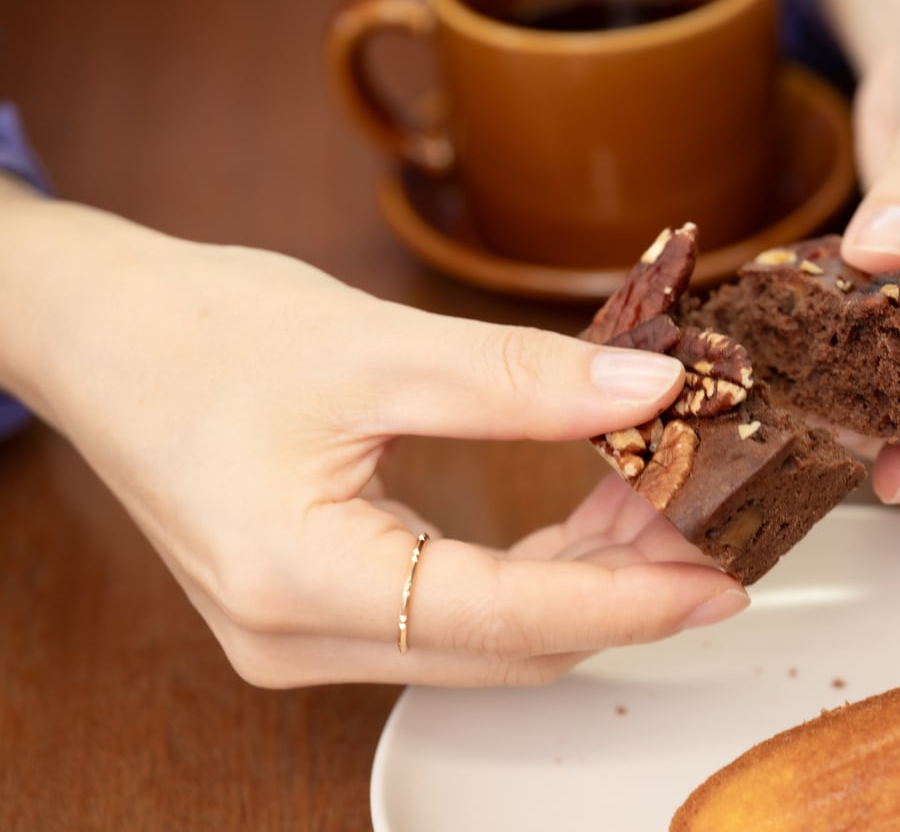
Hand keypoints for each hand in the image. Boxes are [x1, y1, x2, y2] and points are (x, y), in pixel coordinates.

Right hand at [0, 191, 747, 686]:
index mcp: (295, 574)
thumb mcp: (375, 345)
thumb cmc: (203, 331)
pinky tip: (583, 519)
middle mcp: (292, 634)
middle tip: (705, 522)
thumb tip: (646, 392)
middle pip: (502, 646)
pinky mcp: (311, 611)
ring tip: (655, 505)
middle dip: (617, 592)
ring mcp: (297, 634)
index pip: (501, 617)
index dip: (625, 602)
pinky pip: (447, 619)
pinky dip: (526, 575)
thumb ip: (520, 381)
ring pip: (483, 642)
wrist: (104, 336)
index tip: (719, 581)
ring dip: (579, 583)